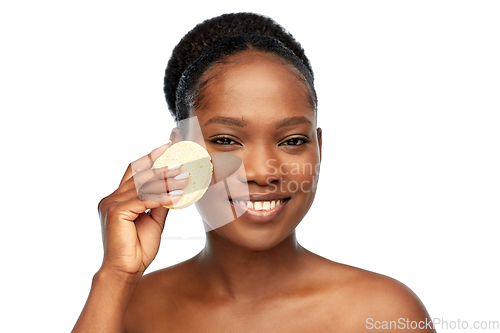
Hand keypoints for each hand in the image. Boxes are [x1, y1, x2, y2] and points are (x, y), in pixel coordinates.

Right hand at [97, 143, 186, 278]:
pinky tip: (177, 196)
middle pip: (140, 175)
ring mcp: (111, 204)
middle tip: (182, 160)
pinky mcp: (116, 212)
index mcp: (117, 198)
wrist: (126, 270)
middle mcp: (111, 198)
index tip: (166, 147)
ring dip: (166, 181)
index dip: (150, 158)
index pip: (134, 171)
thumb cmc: (138, 248)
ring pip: (143, 186)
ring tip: (185, 177)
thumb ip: (159, 202)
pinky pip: (144, 200)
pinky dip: (162, 197)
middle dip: (162, 167)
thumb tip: (172, 188)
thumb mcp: (153, 220)